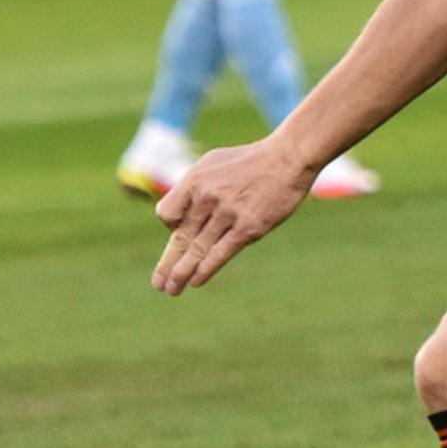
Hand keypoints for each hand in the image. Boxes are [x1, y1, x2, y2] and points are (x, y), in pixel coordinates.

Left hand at [152, 139, 316, 293]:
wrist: (288, 157)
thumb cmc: (250, 160)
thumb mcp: (213, 163)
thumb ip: (194, 187)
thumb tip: (179, 213)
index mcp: (195, 180)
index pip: (167, 214)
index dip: (171, 226)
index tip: (181, 230)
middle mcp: (207, 198)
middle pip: (179, 238)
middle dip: (167, 265)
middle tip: (158, 285)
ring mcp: (228, 214)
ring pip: (197, 250)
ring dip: (182, 274)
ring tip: (172, 290)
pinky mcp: (249, 227)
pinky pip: (220, 253)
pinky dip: (206, 270)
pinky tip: (196, 282)